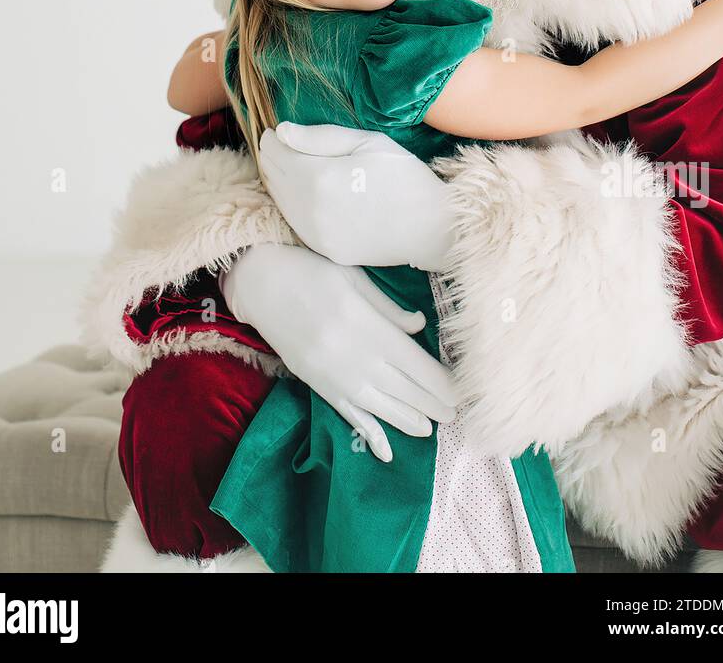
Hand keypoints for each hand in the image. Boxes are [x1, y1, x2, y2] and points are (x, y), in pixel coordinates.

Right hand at [221, 244, 457, 461]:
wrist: (260, 283)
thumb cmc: (310, 271)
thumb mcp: (354, 278)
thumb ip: (388, 308)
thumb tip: (418, 327)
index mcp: (368, 327)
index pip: (415, 364)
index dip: (441, 382)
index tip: (462, 393)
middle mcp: (354, 358)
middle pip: (403, 388)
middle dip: (432, 404)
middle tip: (456, 415)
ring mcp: (334, 376)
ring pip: (381, 407)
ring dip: (408, 420)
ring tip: (431, 429)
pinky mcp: (317, 385)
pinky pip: (348, 415)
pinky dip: (369, 434)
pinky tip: (386, 452)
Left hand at [259, 121, 454, 269]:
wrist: (430, 226)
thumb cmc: (403, 175)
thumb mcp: (367, 142)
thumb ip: (321, 137)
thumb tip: (282, 131)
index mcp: (319, 177)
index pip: (277, 153)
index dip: (272, 140)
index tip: (273, 131)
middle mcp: (311, 209)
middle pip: (274, 178)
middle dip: (271, 158)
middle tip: (276, 145)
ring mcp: (317, 234)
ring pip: (281, 202)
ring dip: (278, 182)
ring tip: (287, 165)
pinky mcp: (325, 250)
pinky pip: (296, 223)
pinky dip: (291, 204)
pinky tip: (301, 193)